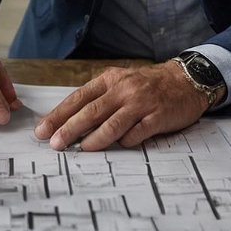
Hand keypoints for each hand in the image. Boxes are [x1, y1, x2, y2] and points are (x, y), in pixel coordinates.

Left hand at [34, 62, 212, 151]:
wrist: (187, 80)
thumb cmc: (149, 86)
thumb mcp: (121, 83)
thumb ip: (100, 99)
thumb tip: (70, 122)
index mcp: (110, 80)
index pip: (78, 98)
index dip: (59, 115)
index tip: (43, 129)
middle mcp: (124, 89)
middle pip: (91, 111)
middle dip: (69, 129)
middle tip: (54, 144)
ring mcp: (141, 103)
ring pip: (111, 124)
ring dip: (94, 139)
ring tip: (81, 150)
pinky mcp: (157, 118)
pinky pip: (136, 134)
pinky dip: (125, 142)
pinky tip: (120, 146)